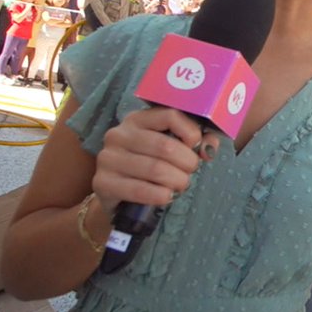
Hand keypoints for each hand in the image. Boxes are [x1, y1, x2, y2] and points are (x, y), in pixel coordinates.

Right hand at [91, 107, 218, 215]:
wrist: (118, 194)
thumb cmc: (150, 166)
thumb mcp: (170, 149)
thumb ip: (194, 142)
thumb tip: (209, 147)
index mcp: (137, 119)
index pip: (170, 115)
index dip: (191, 132)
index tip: (197, 146)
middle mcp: (119, 134)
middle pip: (166, 146)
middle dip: (187, 163)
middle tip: (190, 172)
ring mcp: (108, 158)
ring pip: (155, 169)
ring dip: (177, 181)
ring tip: (181, 185)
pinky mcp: (102, 182)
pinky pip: (139, 189)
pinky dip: (160, 195)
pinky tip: (167, 196)